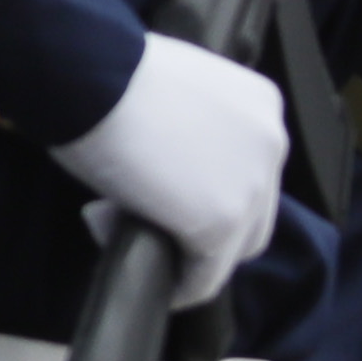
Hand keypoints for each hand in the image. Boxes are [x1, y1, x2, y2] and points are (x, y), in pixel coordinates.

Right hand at [50, 31, 287, 308]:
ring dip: (192, 254)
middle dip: (205, 224)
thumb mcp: (175, 94)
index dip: (203, 187)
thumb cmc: (111, 74)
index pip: (249, 169)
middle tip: (145, 217)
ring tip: (136, 237)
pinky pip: (207, 275)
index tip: (156, 184)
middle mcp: (272, 144)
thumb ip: (193, 130)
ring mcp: (253, 186)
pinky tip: (160, 284)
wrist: (89, 75)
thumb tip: (172, 170)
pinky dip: (185, 286)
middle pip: (253, 211)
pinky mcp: (221, 222)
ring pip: (235, 246)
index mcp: (261, 106)